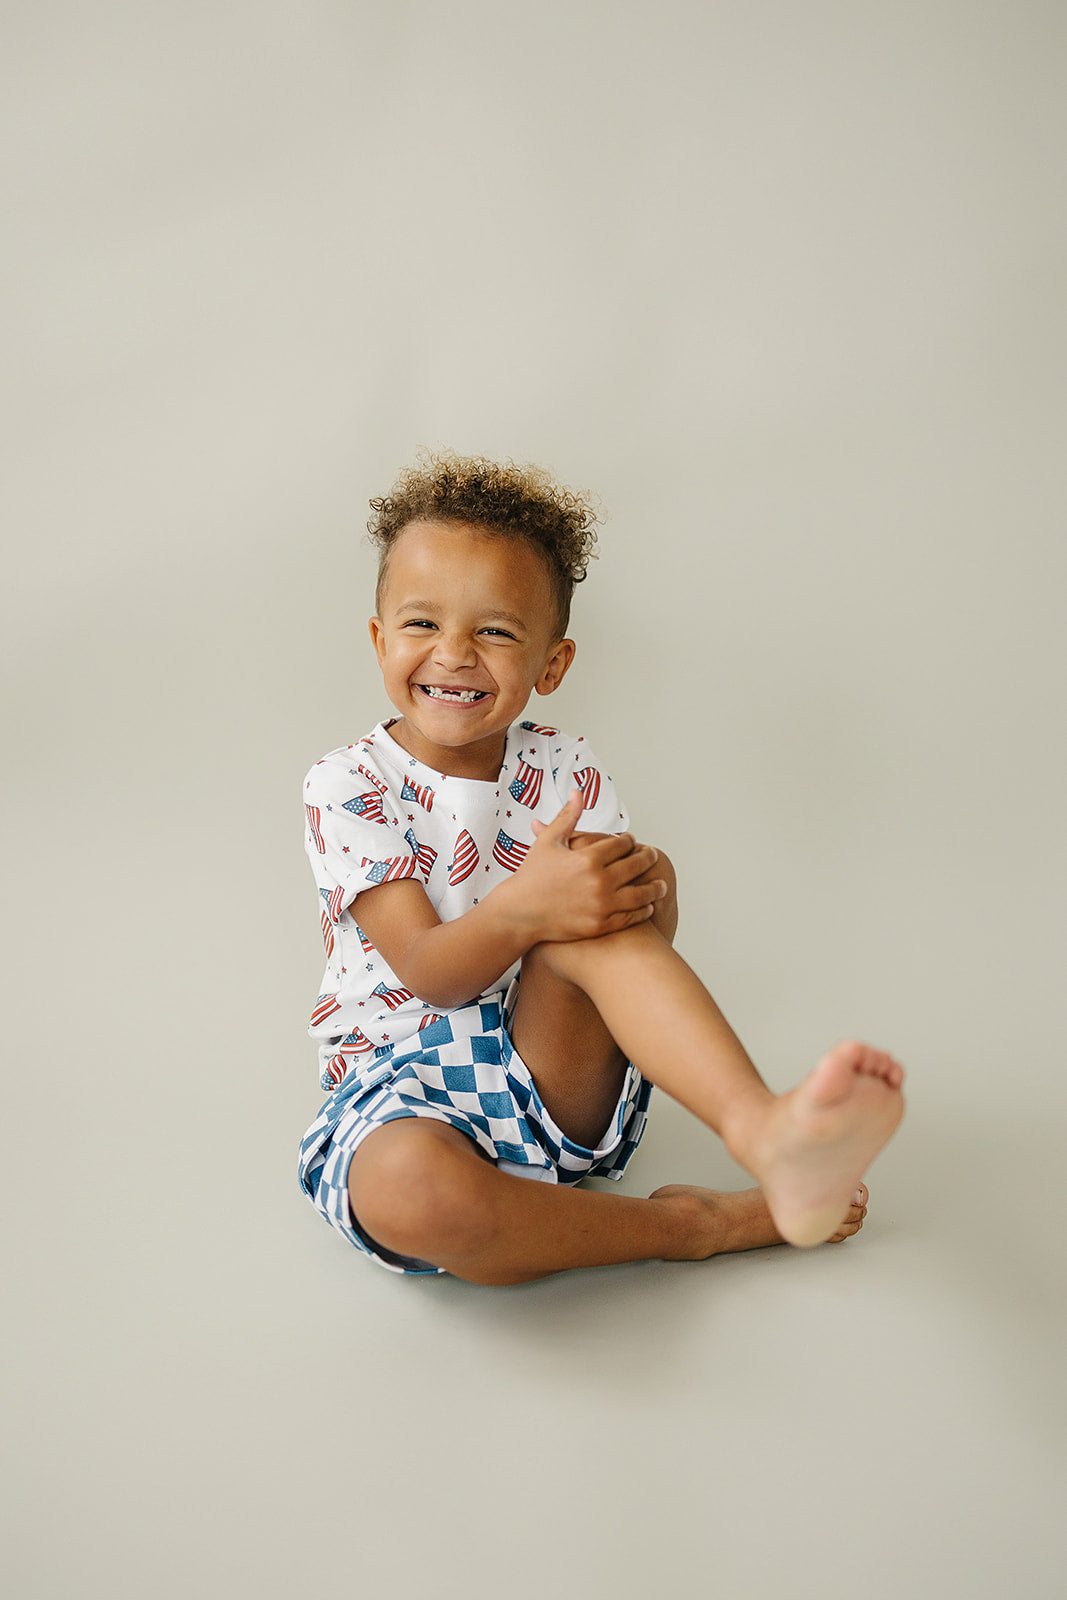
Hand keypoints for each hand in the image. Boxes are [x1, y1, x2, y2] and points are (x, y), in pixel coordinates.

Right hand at [500, 789, 666, 942]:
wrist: (519, 914)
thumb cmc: (531, 876)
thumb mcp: (548, 841)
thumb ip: (568, 816)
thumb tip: (579, 791)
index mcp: (588, 858)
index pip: (621, 844)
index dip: (629, 841)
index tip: (631, 841)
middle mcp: (599, 881)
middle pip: (636, 865)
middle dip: (647, 858)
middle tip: (651, 855)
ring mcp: (601, 905)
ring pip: (640, 894)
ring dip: (654, 887)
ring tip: (660, 884)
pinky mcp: (600, 925)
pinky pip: (631, 916)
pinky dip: (643, 910)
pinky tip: (647, 905)